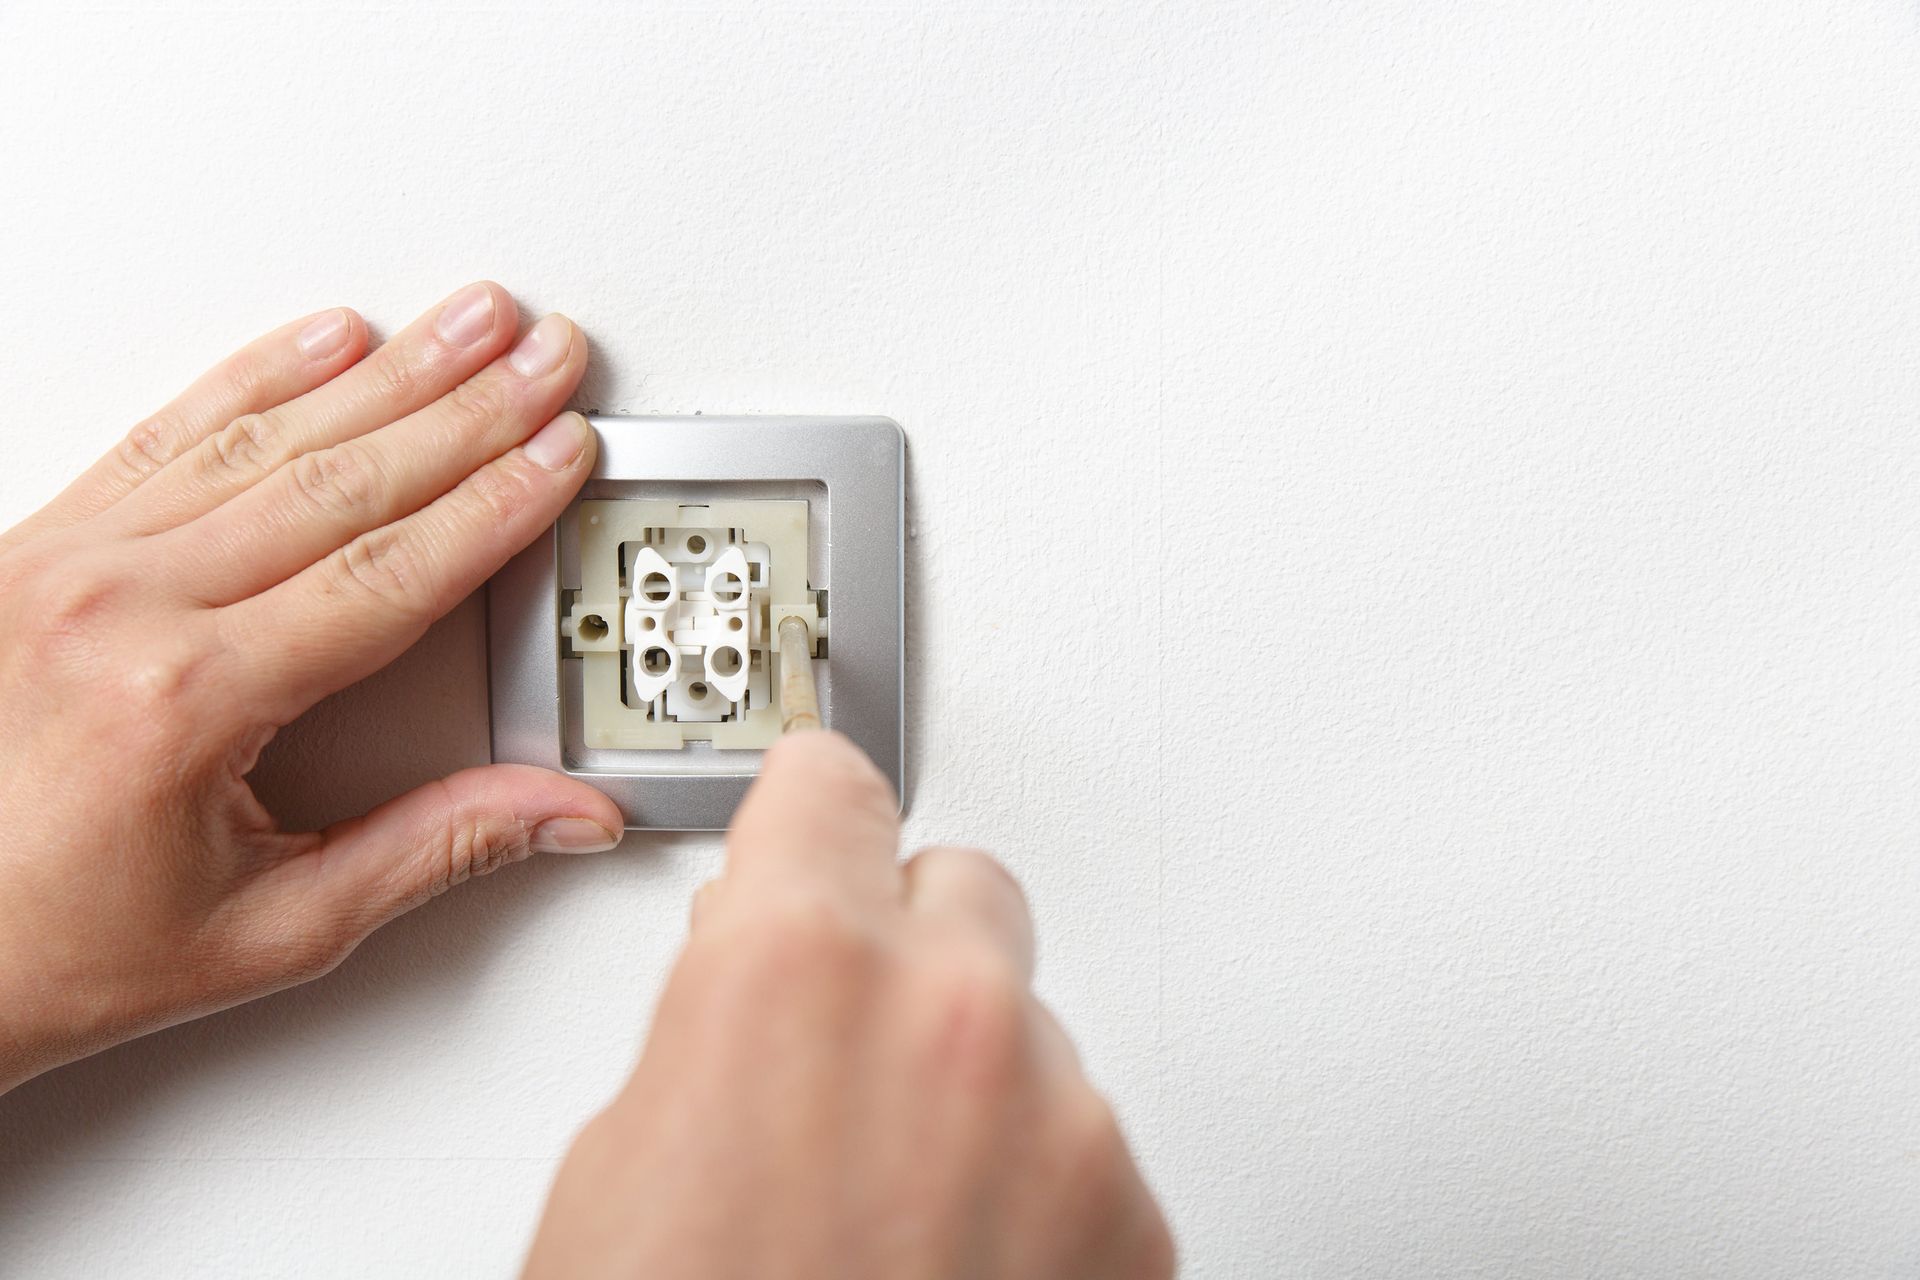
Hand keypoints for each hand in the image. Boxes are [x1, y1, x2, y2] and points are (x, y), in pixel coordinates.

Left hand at [0, 283, 622, 1091]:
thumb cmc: (52, 950)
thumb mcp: (272, 928)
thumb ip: (434, 851)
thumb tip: (557, 814)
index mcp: (187, 698)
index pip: (387, 572)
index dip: (493, 505)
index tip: (560, 454)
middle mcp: (119, 607)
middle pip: (341, 480)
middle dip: (468, 411)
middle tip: (546, 360)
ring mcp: (64, 563)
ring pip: (262, 437)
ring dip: (386, 372)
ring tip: (467, 324)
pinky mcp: (33, 548)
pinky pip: (167, 437)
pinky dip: (255, 377)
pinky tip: (325, 338)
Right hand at [524, 732, 1174, 1279]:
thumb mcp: (622, 1165)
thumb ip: (716, 1023)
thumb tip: (761, 979)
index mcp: (791, 974)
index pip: (829, 787)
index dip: (807, 814)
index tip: (816, 815)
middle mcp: (950, 1019)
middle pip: (959, 884)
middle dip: (903, 944)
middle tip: (844, 1043)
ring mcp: (1060, 1121)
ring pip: (1028, 1022)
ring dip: (972, 1076)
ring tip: (892, 1201)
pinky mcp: (1131, 1220)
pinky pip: (1081, 1138)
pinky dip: (1032, 1178)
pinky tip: (955, 1263)